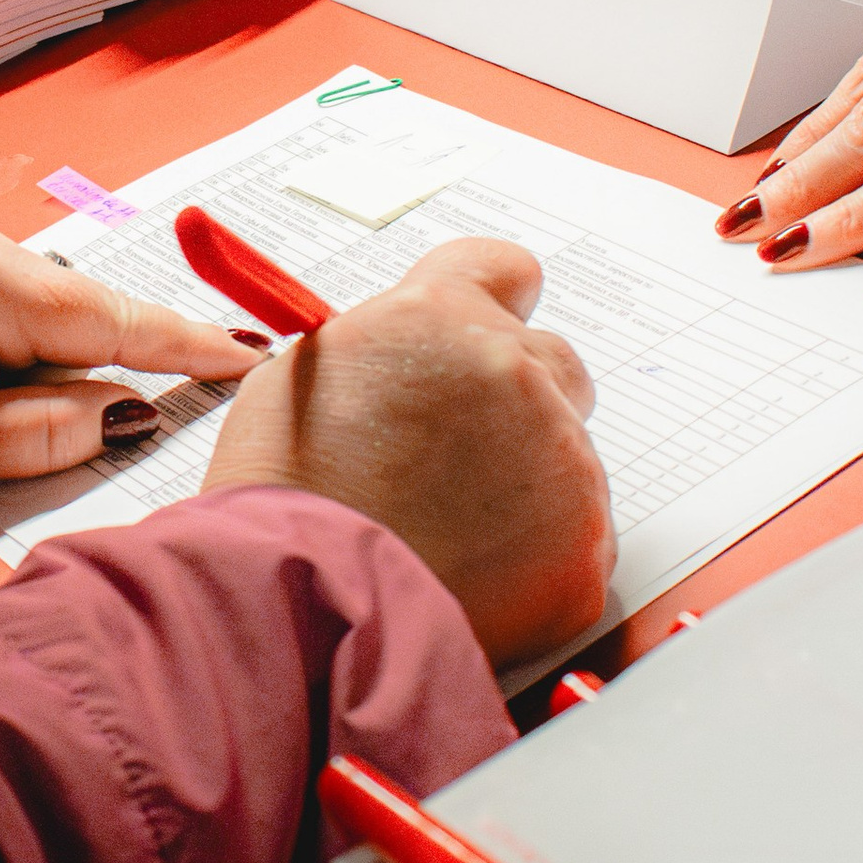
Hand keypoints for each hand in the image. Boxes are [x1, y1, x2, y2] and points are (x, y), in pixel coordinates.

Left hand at [0, 214, 263, 498]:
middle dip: (132, 352)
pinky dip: (29, 339)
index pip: (112, 319)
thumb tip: (123, 413)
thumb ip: (39, 433)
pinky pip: (4, 298)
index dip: (185, 345)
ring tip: (79, 406)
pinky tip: (18, 382)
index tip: (251, 357)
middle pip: (82, 307)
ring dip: (70, 353)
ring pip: (43, 303)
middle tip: (198, 384)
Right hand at [203, 239, 612, 668]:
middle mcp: (512, 369)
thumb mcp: (312, 371)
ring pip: (569, 458)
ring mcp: (561, 458)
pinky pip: (579, 539)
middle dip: (516, 405)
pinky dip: (538, 559)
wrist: (291, 592)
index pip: (509, 270)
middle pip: (555, 367)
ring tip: (445, 529)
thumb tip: (423, 360)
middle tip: (454, 459)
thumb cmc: (280, 490)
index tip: (489, 335)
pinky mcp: (583, 546)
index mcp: (441, 313)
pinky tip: (473, 572)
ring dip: (526, 484)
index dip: (496, 307)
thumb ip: (392, 347)